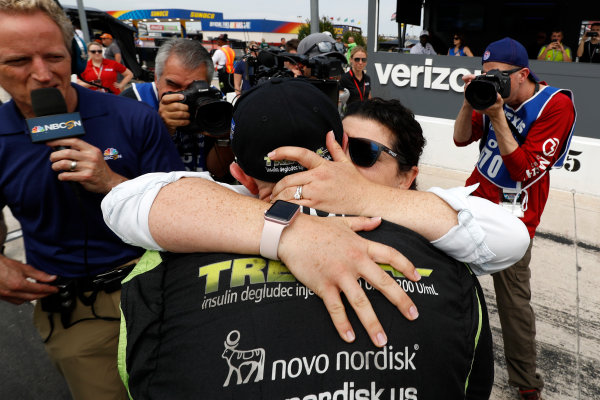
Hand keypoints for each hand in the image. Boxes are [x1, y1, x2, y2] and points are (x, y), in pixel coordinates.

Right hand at [0, 255, 57, 303]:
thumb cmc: (2, 265)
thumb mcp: (23, 267)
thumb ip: (39, 274)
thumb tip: (51, 278)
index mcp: (18, 284)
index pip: (39, 289)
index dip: (50, 289)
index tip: (56, 289)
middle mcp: (12, 292)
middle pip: (33, 297)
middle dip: (44, 295)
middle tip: (51, 291)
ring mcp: (6, 296)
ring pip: (24, 301)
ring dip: (34, 298)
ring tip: (40, 292)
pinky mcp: (2, 297)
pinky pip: (16, 301)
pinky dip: (23, 299)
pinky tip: (26, 294)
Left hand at [46, 138, 127, 193]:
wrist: (110, 181)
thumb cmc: (99, 169)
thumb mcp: (94, 156)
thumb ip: (81, 151)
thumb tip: (62, 147)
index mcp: (92, 150)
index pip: (74, 141)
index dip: (60, 141)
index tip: (50, 143)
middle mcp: (90, 157)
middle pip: (67, 153)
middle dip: (55, 155)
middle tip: (52, 158)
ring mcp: (88, 167)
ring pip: (65, 164)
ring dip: (56, 166)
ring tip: (55, 167)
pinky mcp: (85, 177)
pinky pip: (67, 175)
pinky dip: (61, 176)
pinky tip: (62, 176)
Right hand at [159, 93, 189, 133]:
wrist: (163, 123)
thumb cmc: (169, 111)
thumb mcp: (169, 104)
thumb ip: (174, 99)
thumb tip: (183, 95)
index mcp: (163, 103)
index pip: (167, 98)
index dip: (175, 96)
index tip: (182, 97)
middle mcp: (163, 109)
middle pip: (176, 106)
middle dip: (185, 107)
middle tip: (187, 108)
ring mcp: (165, 117)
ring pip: (180, 114)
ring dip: (186, 114)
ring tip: (188, 115)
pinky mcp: (169, 124)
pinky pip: (180, 122)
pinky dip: (186, 121)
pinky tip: (187, 121)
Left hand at [270, 131, 372, 215]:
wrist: (365, 199)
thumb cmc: (355, 182)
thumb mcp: (345, 162)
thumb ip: (335, 147)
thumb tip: (329, 134)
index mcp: (323, 166)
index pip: (300, 154)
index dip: (284, 152)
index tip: (271, 154)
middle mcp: (317, 178)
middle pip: (288, 180)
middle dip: (276, 187)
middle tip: (272, 191)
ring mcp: (316, 193)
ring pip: (289, 194)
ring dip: (278, 198)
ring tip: (274, 201)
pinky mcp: (316, 207)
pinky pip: (296, 207)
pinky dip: (286, 208)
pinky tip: (282, 209)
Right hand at [278, 213, 420, 346]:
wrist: (290, 233)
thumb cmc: (316, 227)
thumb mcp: (343, 222)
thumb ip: (363, 223)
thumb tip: (379, 220)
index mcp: (361, 246)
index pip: (390, 255)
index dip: (406, 266)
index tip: (417, 278)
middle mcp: (355, 261)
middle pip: (383, 282)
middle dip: (401, 300)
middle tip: (413, 315)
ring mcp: (339, 274)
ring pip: (361, 301)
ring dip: (373, 323)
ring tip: (382, 340)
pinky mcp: (323, 285)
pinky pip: (336, 308)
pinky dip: (343, 324)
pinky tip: (350, 338)